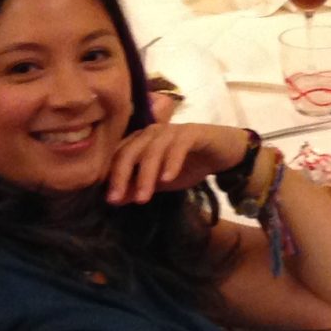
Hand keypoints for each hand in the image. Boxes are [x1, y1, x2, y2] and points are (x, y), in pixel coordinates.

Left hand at [104, 122, 250, 204]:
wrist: (222, 153)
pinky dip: (171, 163)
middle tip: (116, 199)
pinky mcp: (192, 132)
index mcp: (140, 140)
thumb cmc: (189, 165)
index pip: (118, 155)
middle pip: (130, 151)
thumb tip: (114, 200)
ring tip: (143, 198)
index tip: (108, 199)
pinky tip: (168, 179)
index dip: (110, 176)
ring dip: (146, 175)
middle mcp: (152, 132)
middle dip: (121, 176)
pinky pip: (178, 146)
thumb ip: (138, 188)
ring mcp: (172, 130)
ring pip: (153, 151)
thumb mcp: (160, 182)